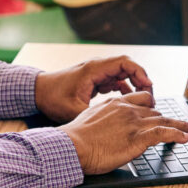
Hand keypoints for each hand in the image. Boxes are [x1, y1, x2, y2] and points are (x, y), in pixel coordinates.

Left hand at [34, 55, 153, 122]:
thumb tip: (112, 125)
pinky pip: (115, 81)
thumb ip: (94, 115)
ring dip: (134, 85)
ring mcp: (96, 74)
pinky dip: (125, 89)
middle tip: (150, 98)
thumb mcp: (73, 110)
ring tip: (143, 102)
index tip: (148, 86)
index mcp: (94, 69)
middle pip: (127, 67)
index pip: (124, 62)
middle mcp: (97, 68)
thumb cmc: (52, 98)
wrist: (37, 92)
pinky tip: (129, 103)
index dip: (140, 72)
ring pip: (123, 74)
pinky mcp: (94, 81)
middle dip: (141, 80)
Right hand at [60, 92, 187, 174]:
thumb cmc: (76, 137)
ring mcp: (134, 123)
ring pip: (163, 120)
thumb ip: (104, 118)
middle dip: (170, 117)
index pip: (141, 99)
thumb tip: (107, 126)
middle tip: (182, 122)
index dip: (152, 106)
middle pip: (156, 111)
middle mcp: (128, 110)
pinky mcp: (138, 137)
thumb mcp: (90, 119)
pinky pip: (163, 133)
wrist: (72, 145)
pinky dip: (177, 134)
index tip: (158, 112)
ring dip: (181, 125)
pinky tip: (185, 137)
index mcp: (116, 104)